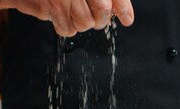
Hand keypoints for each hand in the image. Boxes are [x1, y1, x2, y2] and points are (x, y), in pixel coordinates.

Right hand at [8, 0, 133, 36]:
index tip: (127, 19)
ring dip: (80, 23)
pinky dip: (65, 28)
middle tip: (95, 20)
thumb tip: (122, 14)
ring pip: (86, 23)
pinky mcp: (52, 7)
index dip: (122, 7)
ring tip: (70, 13)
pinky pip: (68, 29)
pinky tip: (59, 16)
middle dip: (100, 20)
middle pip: (102, 11)